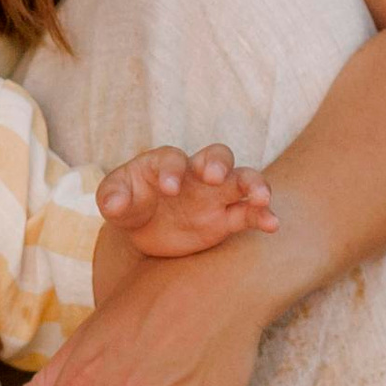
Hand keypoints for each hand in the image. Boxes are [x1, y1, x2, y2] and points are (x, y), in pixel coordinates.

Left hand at [96, 142, 276, 259]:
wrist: (145, 230)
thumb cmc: (130, 203)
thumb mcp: (114, 200)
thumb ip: (113, 198)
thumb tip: (114, 204)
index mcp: (165, 163)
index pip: (172, 158)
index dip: (171, 171)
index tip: (168, 190)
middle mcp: (195, 173)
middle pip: (217, 155)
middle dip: (218, 163)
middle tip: (214, 177)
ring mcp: (215, 195)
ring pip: (242, 179)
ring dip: (255, 184)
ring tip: (262, 197)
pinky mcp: (226, 219)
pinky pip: (249, 213)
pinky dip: (263, 216)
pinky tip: (272, 224)